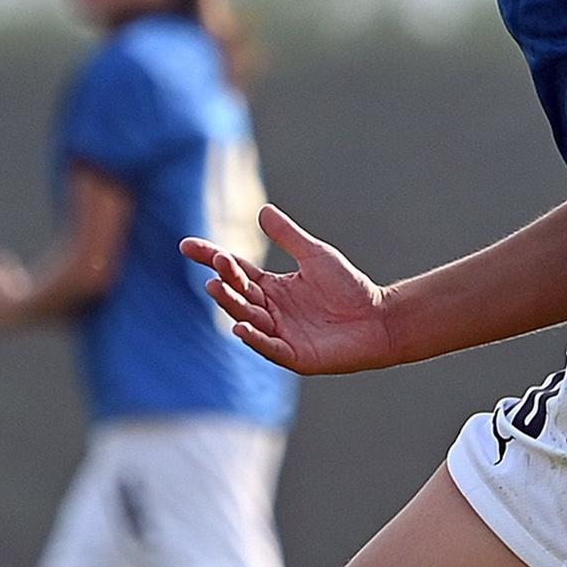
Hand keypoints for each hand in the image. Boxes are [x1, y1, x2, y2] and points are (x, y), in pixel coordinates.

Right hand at [184, 205, 398, 375]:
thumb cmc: (350, 288)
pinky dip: (255, 339)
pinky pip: (270, 347)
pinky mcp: (294, 355)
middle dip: (224, 282)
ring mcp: (280, 335)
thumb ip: (288, 236)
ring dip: (232, 306)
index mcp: (272, 288)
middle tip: (215, 266)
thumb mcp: (315, 255)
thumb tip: (263, 211)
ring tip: (217, 289)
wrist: (380, 319)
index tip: (187, 245)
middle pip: (239, 295)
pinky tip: (241, 328)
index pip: (236, 272)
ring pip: (248, 320)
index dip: (212, 259)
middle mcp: (270, 311)